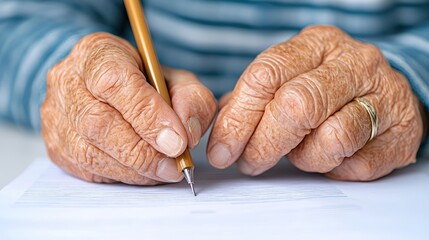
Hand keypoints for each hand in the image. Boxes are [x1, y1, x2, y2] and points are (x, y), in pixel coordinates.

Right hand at [41, 33, 215, 184]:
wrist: (109, 88)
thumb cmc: (146, 83)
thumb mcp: (177, 80)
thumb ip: (190, 100)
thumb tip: (187, 135)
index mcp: (97, 52)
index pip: (114, 82)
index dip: (147, 115)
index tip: (177, 141)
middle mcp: (67, 80)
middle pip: (98, 122)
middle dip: (143, 151)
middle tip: (175, 165)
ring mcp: (55, 114)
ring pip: (90, 152)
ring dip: (135, 169)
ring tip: (164, 170)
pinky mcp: (56, 145)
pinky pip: (87, 169)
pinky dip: (121, 176)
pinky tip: (143, 172)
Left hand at [208, 26, 423, 180]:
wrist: (387, 93)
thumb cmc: (327, 89)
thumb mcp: (289, 80)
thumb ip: (253, 99)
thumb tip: (221, 129)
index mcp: (316, 44)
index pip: (266, 76)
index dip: (238, 118)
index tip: (222, 150)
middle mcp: (354, 62)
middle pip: (296, 106)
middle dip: (264, 144)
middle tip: (251, 162)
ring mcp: (384, 94)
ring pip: (331, 139)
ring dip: (305, 157)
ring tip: (301, 152)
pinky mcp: (403, 131)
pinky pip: (357, 165)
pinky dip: (335, 169)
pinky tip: (332, 158)